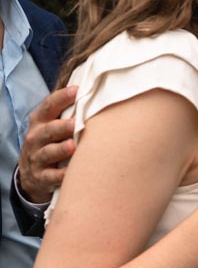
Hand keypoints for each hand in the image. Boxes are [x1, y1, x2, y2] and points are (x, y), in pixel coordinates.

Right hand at [17, 86, 77, 203]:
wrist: (31, 173)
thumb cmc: (51, 142)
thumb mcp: (52, 126)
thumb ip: (67, 113)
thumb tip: (96, 94)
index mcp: (40, 121)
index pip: (48, 106)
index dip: (61, 98)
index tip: (77, 90)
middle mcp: (36, 138)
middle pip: (48, 130)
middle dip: (61, 126)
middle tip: (75, 123)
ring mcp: (36, 158)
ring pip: (48, 153)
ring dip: (60, 149)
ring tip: (73, 146)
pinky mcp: (40, 177)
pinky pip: (50, 176)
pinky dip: (60, 175)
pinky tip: (71, 173)